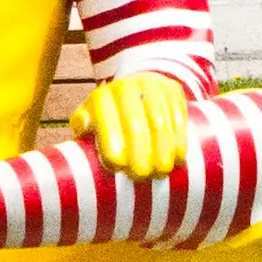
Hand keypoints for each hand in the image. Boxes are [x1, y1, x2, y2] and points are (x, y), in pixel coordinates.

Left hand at [70, 72, 191, 179]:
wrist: (138, 86)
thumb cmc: (110, 115)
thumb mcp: (91, 117)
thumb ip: (83, 125)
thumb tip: (83, 129)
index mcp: (101, 97)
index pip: (106, 123)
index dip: (111, 146)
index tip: (119, 168)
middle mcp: (125, 87)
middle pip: (135, 125)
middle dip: (140, 154)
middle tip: (142, 176)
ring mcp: (151, 86)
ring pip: (159, 123)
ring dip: (162, 150)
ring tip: (162, 171)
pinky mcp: (173, 90)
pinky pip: (178, 117)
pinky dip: (179, 139)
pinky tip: (178, 157)